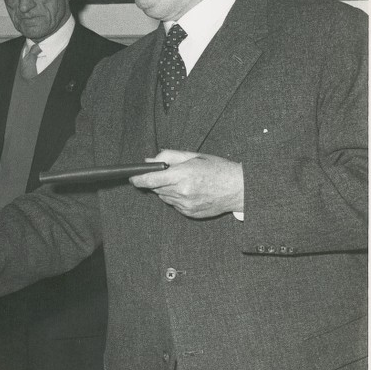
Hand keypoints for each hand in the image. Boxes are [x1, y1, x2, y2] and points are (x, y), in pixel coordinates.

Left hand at [129, 150, 243, 218]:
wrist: (238, 188)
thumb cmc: (217, 169)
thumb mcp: (194, 156)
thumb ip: (169, 157)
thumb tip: (149, 160)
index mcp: (183, 175)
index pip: (151, 180)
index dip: (138, 179)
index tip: (132, 177)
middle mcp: (182, 192)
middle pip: (156, 188)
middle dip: (157, 181)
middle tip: (170, 174)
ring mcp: (186, 205)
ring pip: (164, 197)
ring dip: (167, 189)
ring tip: (184, 181)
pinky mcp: (189, 213)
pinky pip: (174, 204)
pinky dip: (176, 197)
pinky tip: (190, 191)